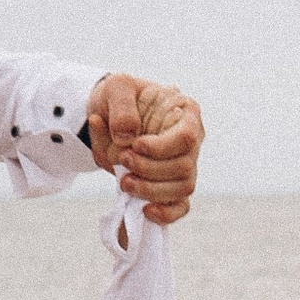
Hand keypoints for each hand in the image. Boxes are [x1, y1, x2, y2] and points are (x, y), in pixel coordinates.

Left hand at [86, 74, 203, 224]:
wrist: (107, 116)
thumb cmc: (118, 98)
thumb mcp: (116, 87)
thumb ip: (122, 106)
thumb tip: (129, 137)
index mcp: (185, 112)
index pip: (186, 138)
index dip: (160, 148)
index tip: (134, 145)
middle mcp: (191, 141)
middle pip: (184, 167)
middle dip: (150, 170)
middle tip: (122, 160)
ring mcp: (183, 165)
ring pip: (182, 188)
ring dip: (151, 190)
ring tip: (124, 182)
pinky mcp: (171, 185)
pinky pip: (180, 206)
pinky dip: (166, 213)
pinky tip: (146, 210)